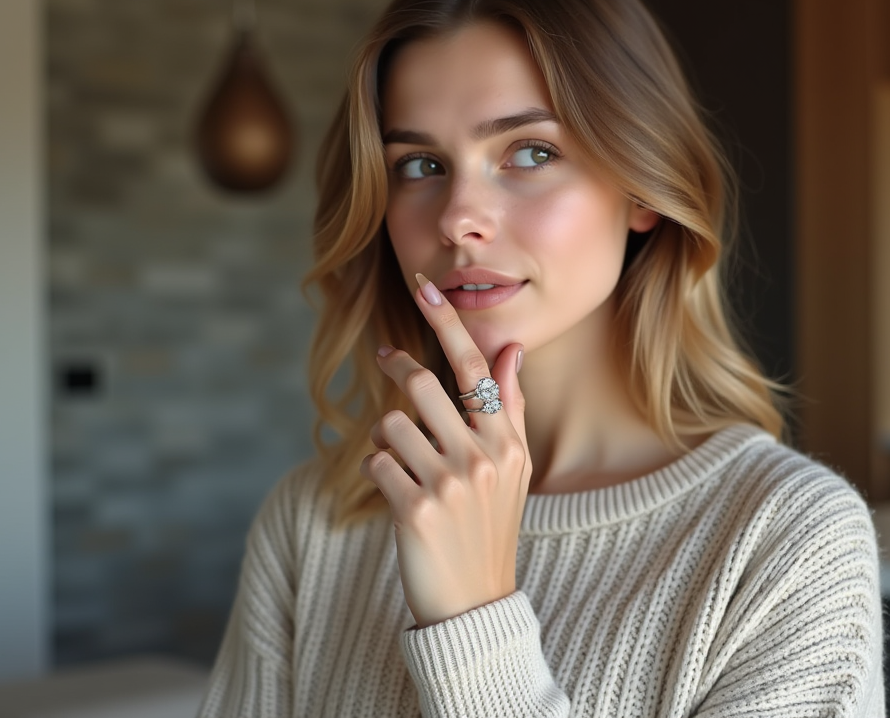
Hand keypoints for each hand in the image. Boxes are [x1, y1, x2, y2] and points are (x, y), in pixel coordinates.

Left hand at [360, 273, 529, 627]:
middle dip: (398, 367)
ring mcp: (449, 484)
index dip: (447, 323)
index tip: (424, 286)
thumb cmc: (490, 527)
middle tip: (386, 356)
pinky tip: (396, 493)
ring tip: (400, 458)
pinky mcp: (415, 510)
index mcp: (507, 443)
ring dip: (386, 435)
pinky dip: (379, 472)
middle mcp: (482, 458)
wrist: (474, 602)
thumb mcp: (512, 468)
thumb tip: (510, 350)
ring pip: (391, 424)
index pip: (475, 368)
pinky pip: (377, 463)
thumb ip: (509, 407)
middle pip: (424, 385)